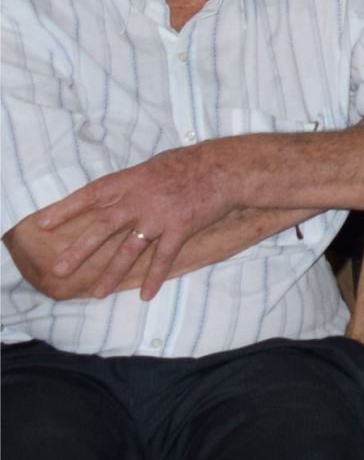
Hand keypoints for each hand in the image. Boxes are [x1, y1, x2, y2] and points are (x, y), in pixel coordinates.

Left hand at [20, 146, 234, 299]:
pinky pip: (164, 258)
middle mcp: (139, 199)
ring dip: (112, 273)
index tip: (43, 223)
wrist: (225, 168)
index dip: (65, 209)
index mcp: (129, 181)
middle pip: (102, 228)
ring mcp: (159, 216)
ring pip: (130, 250)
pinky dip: (154, 277)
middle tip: (60, 270)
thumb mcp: (151, 167)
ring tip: (98, 293)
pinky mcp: (181, 229)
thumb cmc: (189, 163)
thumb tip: (114, 201)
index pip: (89, 195)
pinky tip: (145, 295)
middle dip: (79, 251)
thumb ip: (131, 186)